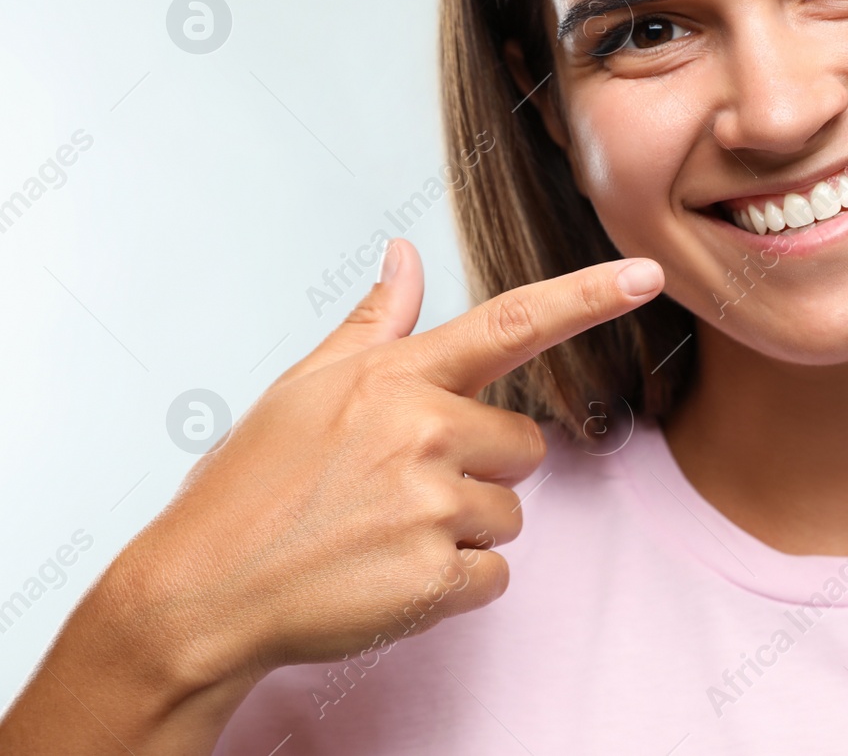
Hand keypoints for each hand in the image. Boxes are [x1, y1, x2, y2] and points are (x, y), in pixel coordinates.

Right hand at [106, 239, 664, 689]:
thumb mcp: (304, 388)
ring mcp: (430, 503)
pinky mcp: (433, 574)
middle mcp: (423, 430)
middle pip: (524, 445)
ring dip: (462, 530)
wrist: (199, 591)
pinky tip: (388, 576)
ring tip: (382, 533)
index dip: (587, 296)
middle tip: (398, 489)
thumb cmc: (250, 489)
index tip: (646, 275)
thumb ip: (375, 324)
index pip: (512, 323)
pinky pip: (493, 575)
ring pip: (511, 514)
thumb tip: (404, 257)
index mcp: (396, 377)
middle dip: (481, 469)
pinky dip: (452, 585)